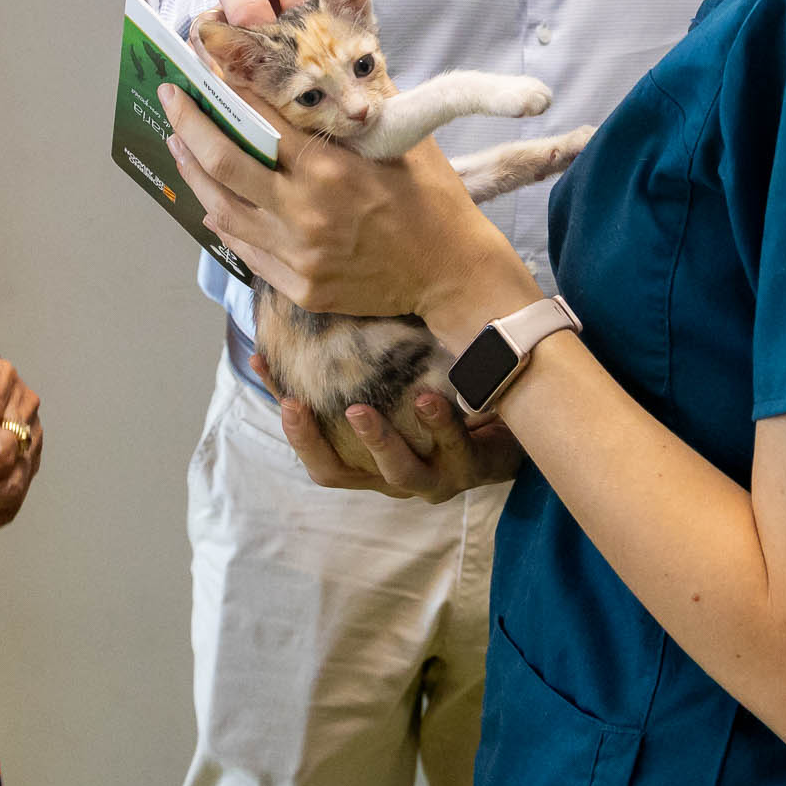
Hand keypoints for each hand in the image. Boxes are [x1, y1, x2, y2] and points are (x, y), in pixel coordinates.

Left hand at [161, 83, 534, 333]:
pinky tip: (210, 197)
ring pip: (222, 208)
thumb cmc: (432, 201)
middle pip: (222, 162)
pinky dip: (221, 217)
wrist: (451, 273)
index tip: (202, 67)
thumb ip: (360, 105)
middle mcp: (304, 212)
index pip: (259, 120)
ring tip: (178, 144)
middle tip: (171, 98)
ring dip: (193, 171)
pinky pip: (243, 247)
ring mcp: (297, 254)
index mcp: (329, 171)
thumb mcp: (403, 140)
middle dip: (188, 124)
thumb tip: (330, 65)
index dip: (226, 89)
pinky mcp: (298, 285)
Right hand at [255, 353, 525, 502]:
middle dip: (313, 442)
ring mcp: (434, 477)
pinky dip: (440, 423)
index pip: (314, 448)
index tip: (266, 373)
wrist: (519, 423)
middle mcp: (393, 476)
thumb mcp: (404, 383)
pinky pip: (455, 449)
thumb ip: (368, 362)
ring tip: (361, 410)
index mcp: (368, 461)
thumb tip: (323, 308)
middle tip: (296, 406)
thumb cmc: (449, 400)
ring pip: (398, 473)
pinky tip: (430, 396)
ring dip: (377, 441)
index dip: (286, 419)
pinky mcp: (473, 469)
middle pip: (340, 473)